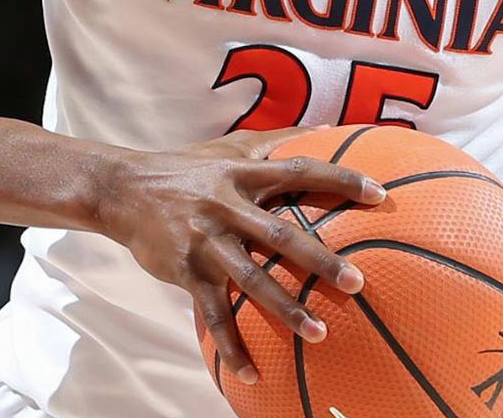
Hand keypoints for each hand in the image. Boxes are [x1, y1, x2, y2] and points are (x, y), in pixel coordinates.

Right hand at [92, 125, 386, 384]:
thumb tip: (328, 128)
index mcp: (243, 175)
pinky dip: (231, 345)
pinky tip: (252, 374)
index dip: (340, 180)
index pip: (300, 171)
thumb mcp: (228, 147)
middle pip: (281, 234)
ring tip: (320, 334)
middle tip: (358, 282)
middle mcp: (227, 206)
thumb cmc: (186, 168)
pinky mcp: (185, 270)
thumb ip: (275, 142)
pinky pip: (213, 314)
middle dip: (320, 260)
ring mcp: (205, 241)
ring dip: (286, 309)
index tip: (380, 195)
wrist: (122, 190)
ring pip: (251, 279)